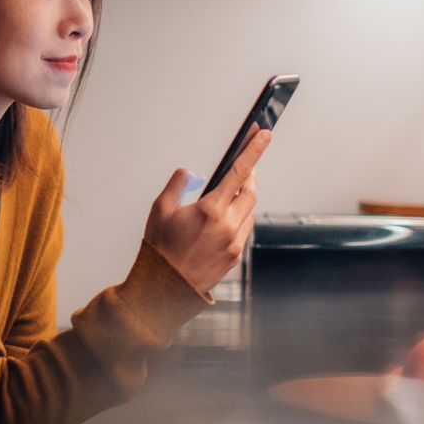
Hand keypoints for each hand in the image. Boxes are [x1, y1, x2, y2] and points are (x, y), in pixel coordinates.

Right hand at [143, 129, 269, 293]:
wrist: (165, 287)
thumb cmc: (160, 250)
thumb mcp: (159, 209)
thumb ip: (177, 184)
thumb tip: (189, 173)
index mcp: (210, 210)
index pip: (239, 172)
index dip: (253, 150)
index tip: (263, 135)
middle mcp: (227, 226)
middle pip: (250, 190)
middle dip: (250, 174)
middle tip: (246, 164)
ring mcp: (234, 243)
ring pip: (249, 211)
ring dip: (244, 198)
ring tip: (229, 194)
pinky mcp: (235, 257)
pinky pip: (244, 229)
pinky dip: (239, 218)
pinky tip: (225, 218)